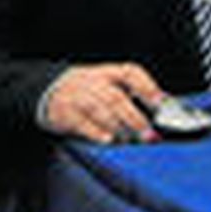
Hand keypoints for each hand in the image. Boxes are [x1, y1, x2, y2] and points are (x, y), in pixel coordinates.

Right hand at [42, 63, 163, 143]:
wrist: (49, 90)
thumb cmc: (88, 88)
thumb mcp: (108, 82)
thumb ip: (130, 91)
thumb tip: (161, 106)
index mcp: (109, 72)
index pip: (131, 73)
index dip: (147, 86)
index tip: (161, 102)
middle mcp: (94, 82)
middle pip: (117, 98)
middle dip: (135, 117)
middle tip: (149, 133)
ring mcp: (79, 97)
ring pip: (101, 111)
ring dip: (119, 127)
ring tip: (131, 138)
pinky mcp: (66, 114)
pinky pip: (83, 123)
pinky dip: (97, 132)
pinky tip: (109, 140)